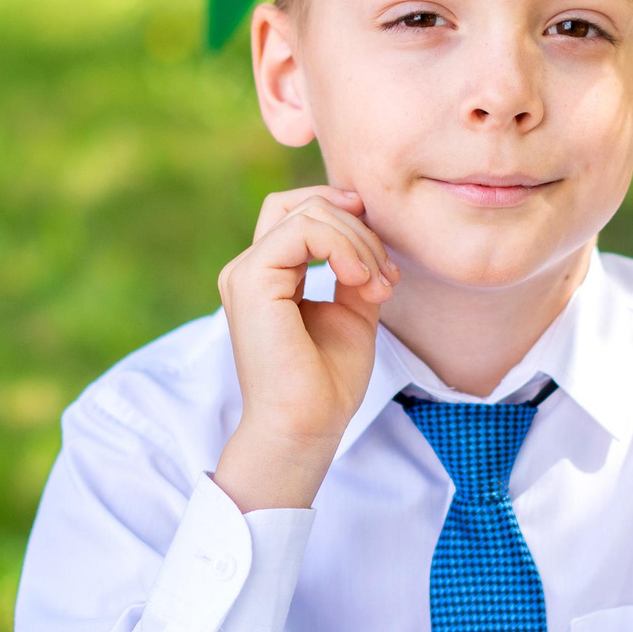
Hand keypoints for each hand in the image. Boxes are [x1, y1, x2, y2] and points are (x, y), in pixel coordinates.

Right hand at [213, 186, 397, 511]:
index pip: (301, 213)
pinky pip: (301, 230)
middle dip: (359, 230)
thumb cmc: (327, 383)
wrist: (307, 427)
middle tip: (387, 277)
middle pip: (304, 205)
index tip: (383, 262)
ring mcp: (245, 272)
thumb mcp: (352, 310)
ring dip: (358, 241)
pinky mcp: (251, 280)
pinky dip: (342, 246)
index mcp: (269, 276)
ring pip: (307, 213)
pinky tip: (359, 280)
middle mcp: (250, 269)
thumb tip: (366, 231)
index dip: (347, 219)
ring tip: (377, 285)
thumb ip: (353, 268)